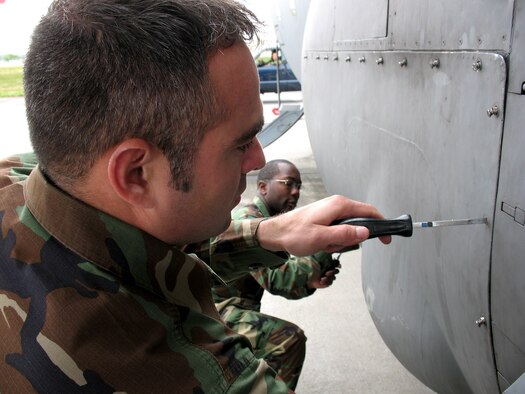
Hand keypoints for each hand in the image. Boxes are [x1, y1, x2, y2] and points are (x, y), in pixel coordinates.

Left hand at [256, 195, 390, 255]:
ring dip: (338, 241)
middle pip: (359, 222)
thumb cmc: (294, 234)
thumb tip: (366, 232)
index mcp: (339, 205)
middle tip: (333, 245)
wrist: (275, 233)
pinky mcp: (325, 216)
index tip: (387, 239)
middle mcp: (337, 203)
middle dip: (350, 238)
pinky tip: (319, 243)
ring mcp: (331, 209)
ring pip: (347, 228)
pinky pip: (337, 230)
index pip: (369, 211)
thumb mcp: (321, 238)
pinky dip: (331, 240)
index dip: (381, 225)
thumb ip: (344, 234)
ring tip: (322, 244)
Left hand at [307, 261, 340, 288]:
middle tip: (326, 273)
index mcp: (328, 264)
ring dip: (328, 278)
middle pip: (336, 271)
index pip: (336, 263)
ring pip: (334, 277)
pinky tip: (321, 281)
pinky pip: (331, 282)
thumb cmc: (312, 269)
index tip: (337, 265)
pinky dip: (326, 281)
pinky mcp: (328, 282)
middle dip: (332, 272)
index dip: (337, 264)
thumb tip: (328, 253)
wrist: (308, 278)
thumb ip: (324, 259)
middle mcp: (330, 270)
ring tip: (322, 278)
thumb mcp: (317, 262)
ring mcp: (330, 276)